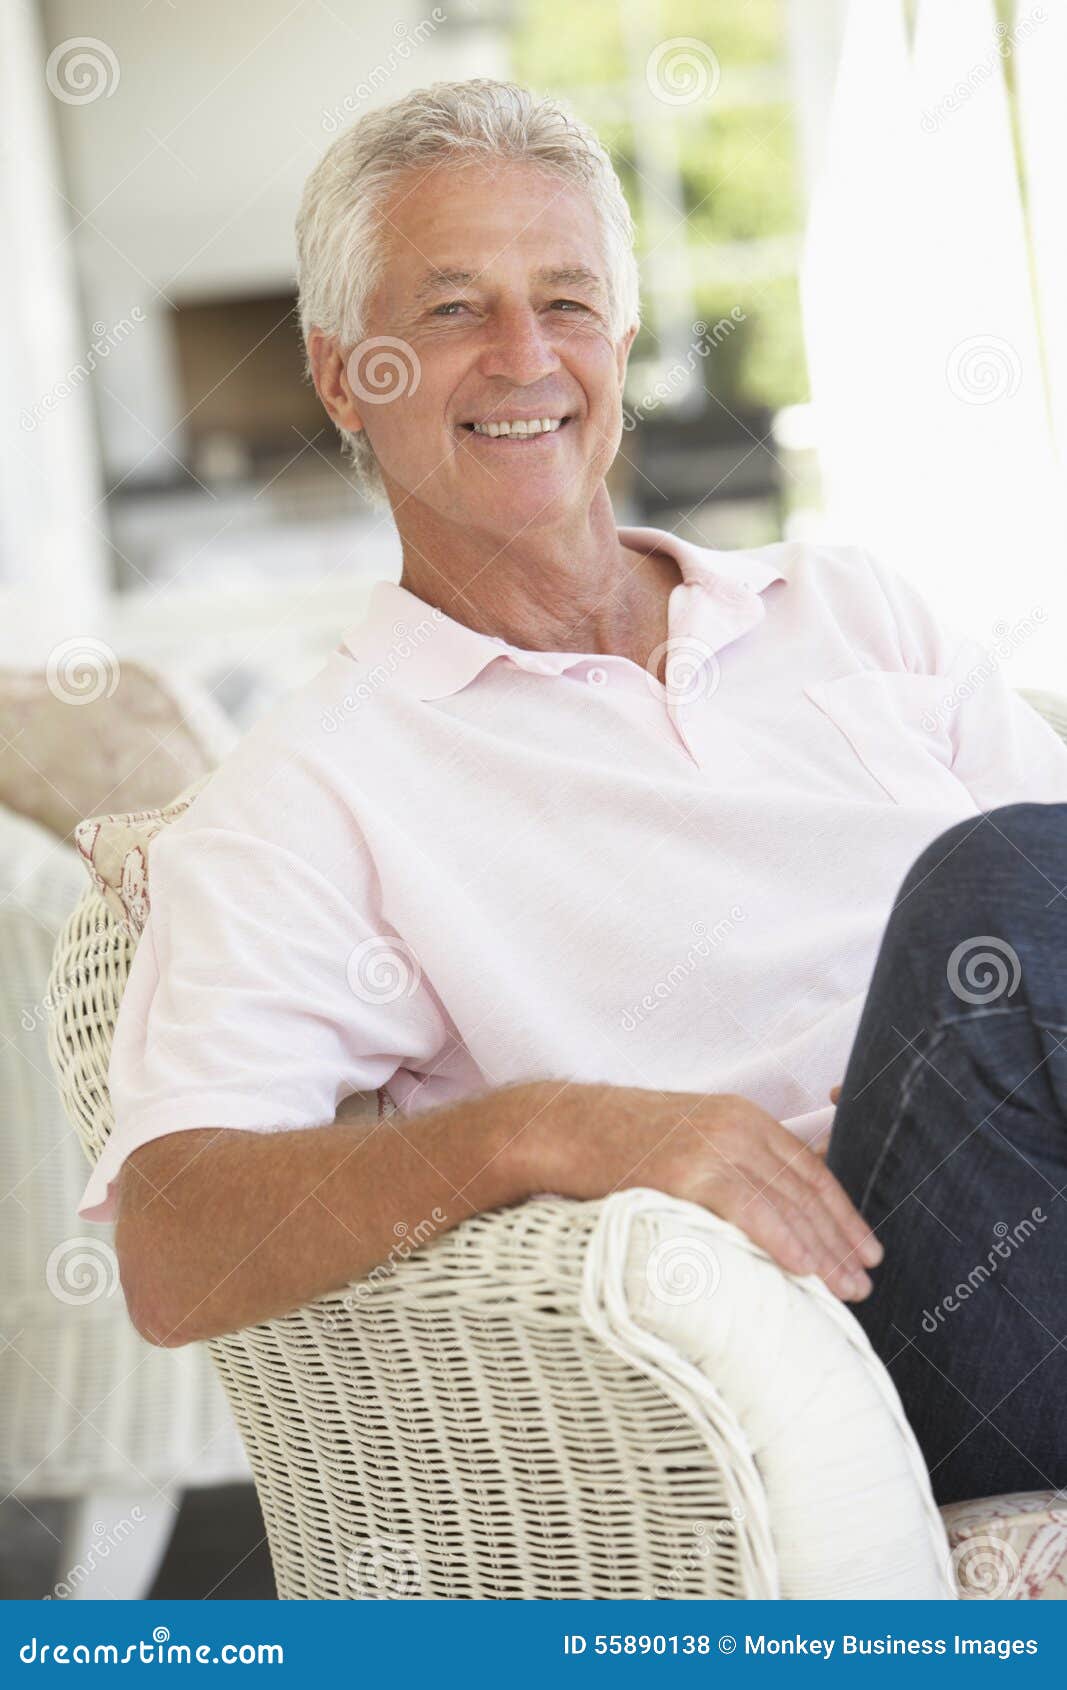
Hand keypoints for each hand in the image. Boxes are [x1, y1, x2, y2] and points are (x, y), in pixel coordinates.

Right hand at [533, 1085, 882, 1302]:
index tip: (865, 1247)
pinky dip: (783, 1241)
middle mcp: (737, 1127)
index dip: (842, 1212)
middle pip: (806, 1190)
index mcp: (742, 1117)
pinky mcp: (690, 1172)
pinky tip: (806, 1270)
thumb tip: (768, 1214)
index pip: (808, 1170)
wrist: (562, 1128)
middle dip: (841, 1239)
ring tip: (848, 1288)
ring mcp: (714, 1148)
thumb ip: (730, 1165)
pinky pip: (750, 1212)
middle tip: (866, 1278)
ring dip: (823, 1251)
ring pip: (787, 1205)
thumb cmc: (617, 1144)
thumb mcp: (688, 1139)